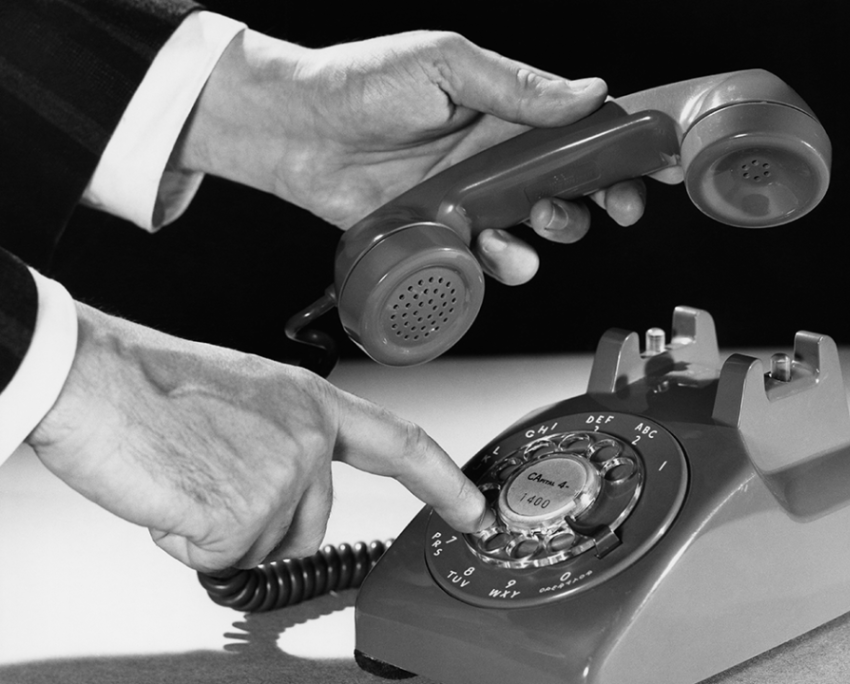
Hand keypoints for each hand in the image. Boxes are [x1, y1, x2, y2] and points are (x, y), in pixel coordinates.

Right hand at [26, 303, 491, 572]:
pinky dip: (189, 542)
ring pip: (266, 545)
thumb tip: (283, 495)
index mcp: (310, 402)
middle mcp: (308, 438)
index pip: (402, 445)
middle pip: (310, 524)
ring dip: (222, 528)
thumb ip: (282, 442)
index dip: (443, 483)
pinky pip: (225, 558)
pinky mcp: (246, 516)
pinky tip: (173, 494)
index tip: (473, 511)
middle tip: (208, 480)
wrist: (94, 380)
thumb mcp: (244, 401)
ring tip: (186, 477)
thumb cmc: (153, 387)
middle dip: (262, 525)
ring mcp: (283, 477)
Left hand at [174, 30, 645, 284]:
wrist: (294, 128)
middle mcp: (495, 157)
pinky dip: (502, 265)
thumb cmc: (361, 82)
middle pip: (572, 186)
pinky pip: (487, 259)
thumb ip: (518, 85)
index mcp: (506, 109)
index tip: (658, 163)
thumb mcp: (446, 65)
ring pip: (537, 228)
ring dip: (555, 235)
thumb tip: (589, 91)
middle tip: (614, 206)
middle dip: (603, 200)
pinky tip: (498, 255)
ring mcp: (471, 198)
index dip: (622, 147)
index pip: (580, 129)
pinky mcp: (442, 232)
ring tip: (542, 227)